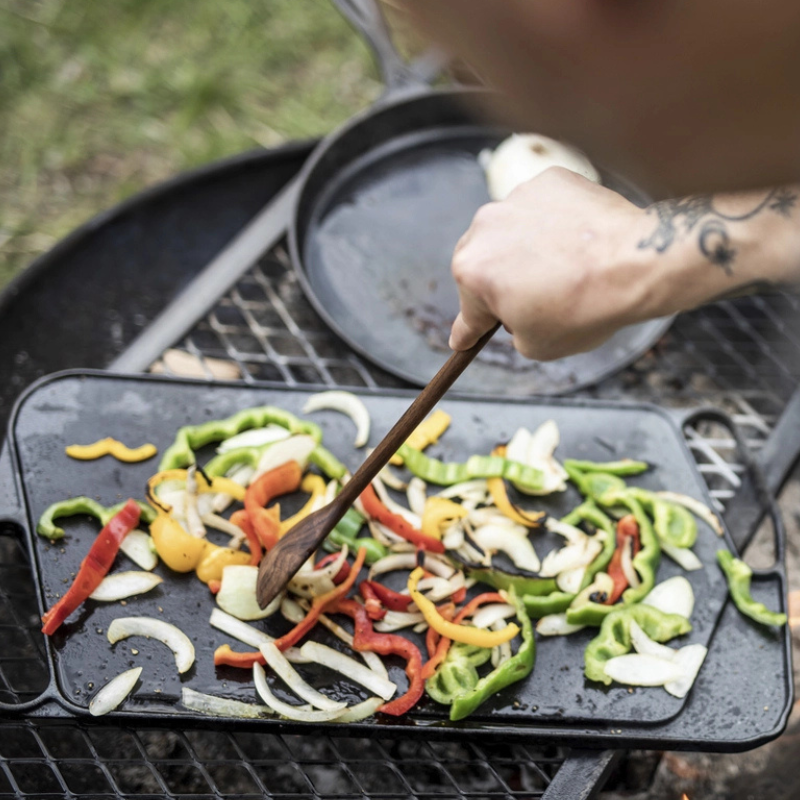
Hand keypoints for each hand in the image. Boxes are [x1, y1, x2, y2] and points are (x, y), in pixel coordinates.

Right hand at [449, 167, 650, 360]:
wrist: (635, 263)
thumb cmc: (584, 307)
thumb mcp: (536, 346)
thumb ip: (511, 331)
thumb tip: (514, 317)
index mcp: (472, 271)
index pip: (467, 311)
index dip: (468, 330)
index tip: (461, 338)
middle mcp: (484, 228)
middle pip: (484, 263)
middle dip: (503, 282)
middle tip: (538, 299)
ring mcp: (516, 198)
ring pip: (512, 231)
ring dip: (527, 248)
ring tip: (566, 266)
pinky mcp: (548, 180)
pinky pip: (542, 206)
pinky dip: (554, 222)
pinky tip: (577, 240)